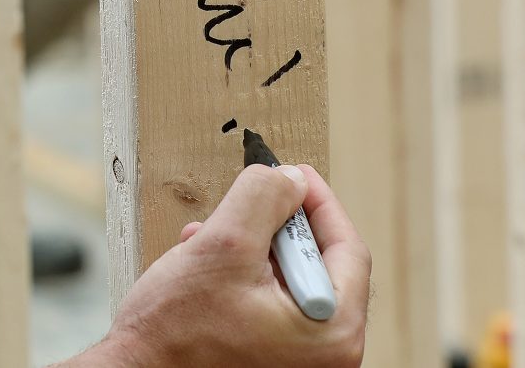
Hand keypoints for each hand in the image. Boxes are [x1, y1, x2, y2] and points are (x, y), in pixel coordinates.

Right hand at [69, 164, 369, 367]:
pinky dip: (244, 276)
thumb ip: (264, 198)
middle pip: (317, 263)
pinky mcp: (273, 360)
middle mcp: (326, 354)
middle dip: (275, 227)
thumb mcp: (224, 245)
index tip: (293, 174)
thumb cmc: (176, 332)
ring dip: (252, 249)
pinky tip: (209, 265)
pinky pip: (272, 303)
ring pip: (289, 280)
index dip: (317, 202)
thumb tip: (289, 179)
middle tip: (246, 206)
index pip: (348, 248)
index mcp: (333, 333)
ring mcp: (299, 360)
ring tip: (212, 238)